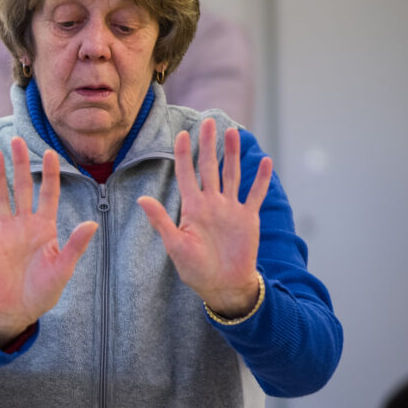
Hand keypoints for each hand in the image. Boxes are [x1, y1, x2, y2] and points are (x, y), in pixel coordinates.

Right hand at [0, 137, 97, 346]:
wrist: (20, 308)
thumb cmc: (44, 290)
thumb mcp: (64, 268)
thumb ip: (75, 245)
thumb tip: (91, 223)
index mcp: (45, 227)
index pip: (49, 194)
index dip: (50, 174)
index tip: (50, 152)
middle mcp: (25, 224)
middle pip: (22, 188)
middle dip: (20, 165)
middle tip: (17, 141)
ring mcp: (6, 232)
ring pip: (0, 198)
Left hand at [137, 118, 272, 316]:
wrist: (222, 286)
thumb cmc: (196, 269)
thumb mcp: (175, 245)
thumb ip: (161, 220)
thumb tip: (141, 199)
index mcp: (192, 208)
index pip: (186, 174)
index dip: (183, 154)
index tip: (181, 133)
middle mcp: (211, 204)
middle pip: (209, 167)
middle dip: (208, 145)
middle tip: (208, 121)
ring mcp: (231, 209)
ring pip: (232, 175)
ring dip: (233, 154)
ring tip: (233, 132)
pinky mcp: (248, 219)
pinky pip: (255, 195)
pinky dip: (260, 180)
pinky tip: (265, 161)